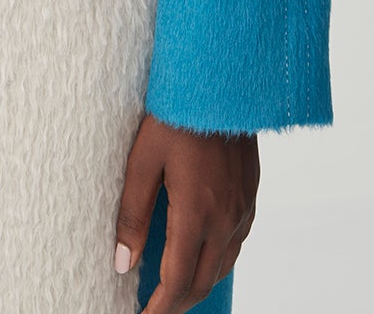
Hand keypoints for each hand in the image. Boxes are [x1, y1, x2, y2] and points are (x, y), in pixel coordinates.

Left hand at [113, 113, 258, 309]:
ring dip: (196, 284)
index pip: (177, 282)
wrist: (223, 81)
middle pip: (201, 282)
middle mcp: (225, 218)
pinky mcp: (251, 196)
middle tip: (152, 309)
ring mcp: (243, 209)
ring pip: (221, 266)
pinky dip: (215, 261)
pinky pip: (235, 244)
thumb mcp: (143, 160)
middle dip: (176, 303)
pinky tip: (199, 254)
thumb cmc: (177, 114)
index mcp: (196, 213)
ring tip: (171, 289)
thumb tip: (123, 262)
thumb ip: (133, 213)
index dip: (158, 310)